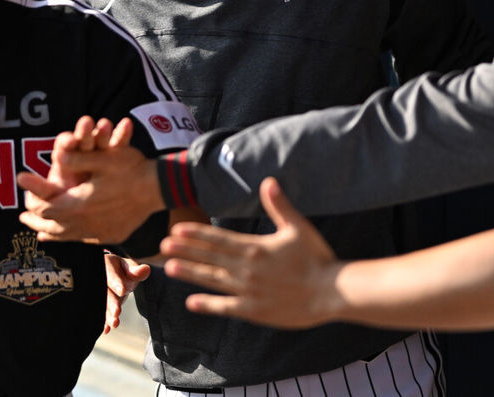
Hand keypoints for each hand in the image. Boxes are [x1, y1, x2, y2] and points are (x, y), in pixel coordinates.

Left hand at [18, 117, 163, 243]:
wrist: (157, 189)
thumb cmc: (130, 169)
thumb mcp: (101, 158)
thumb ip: (75, 159)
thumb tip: (55, 157)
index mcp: (78, 205)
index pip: (45, 209)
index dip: (32, 204)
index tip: (23, 202)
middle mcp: (85, 224)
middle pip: (52, 228)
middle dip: (36, 222)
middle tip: (23, 218)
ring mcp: (99, 233)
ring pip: (67, 237)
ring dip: (51, 233)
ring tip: (39, 231)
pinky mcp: (110, 236)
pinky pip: (84, 239)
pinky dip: (72, 237)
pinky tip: (70, 234)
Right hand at [103, 252, 149, 333]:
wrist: (115, 275)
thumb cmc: (123, 270)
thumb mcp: (130, 267)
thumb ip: (136, 270)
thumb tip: (146, 269)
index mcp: (106, 266)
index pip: (111, 274)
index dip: (116, 283)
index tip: (123, 291)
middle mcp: (99, 280)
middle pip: (105, 292)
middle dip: (111, 302)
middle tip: (117, 312)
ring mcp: (98, 294)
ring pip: (102, 304)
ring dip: (107, 315)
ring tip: (115, 323)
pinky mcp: (100, 305)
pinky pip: (101, 313)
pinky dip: (104, 322)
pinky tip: (107, 330)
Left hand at [161, 177, 342, 328]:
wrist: (331, 293)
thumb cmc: (317, 258)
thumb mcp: (298, 227)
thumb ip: (279, 206)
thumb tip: (267, 181)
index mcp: (255, 248)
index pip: (219, 239)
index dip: (196, 235)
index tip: (177, 230)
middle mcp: (247, 270)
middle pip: (210, 258)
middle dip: (185, 251)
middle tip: (162, 246)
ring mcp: (249, 291)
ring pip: (213, 281)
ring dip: (190, 274)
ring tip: (169, 268)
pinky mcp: (254, 311)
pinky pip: (226, 307)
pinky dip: (208, 305)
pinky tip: (191, 303)